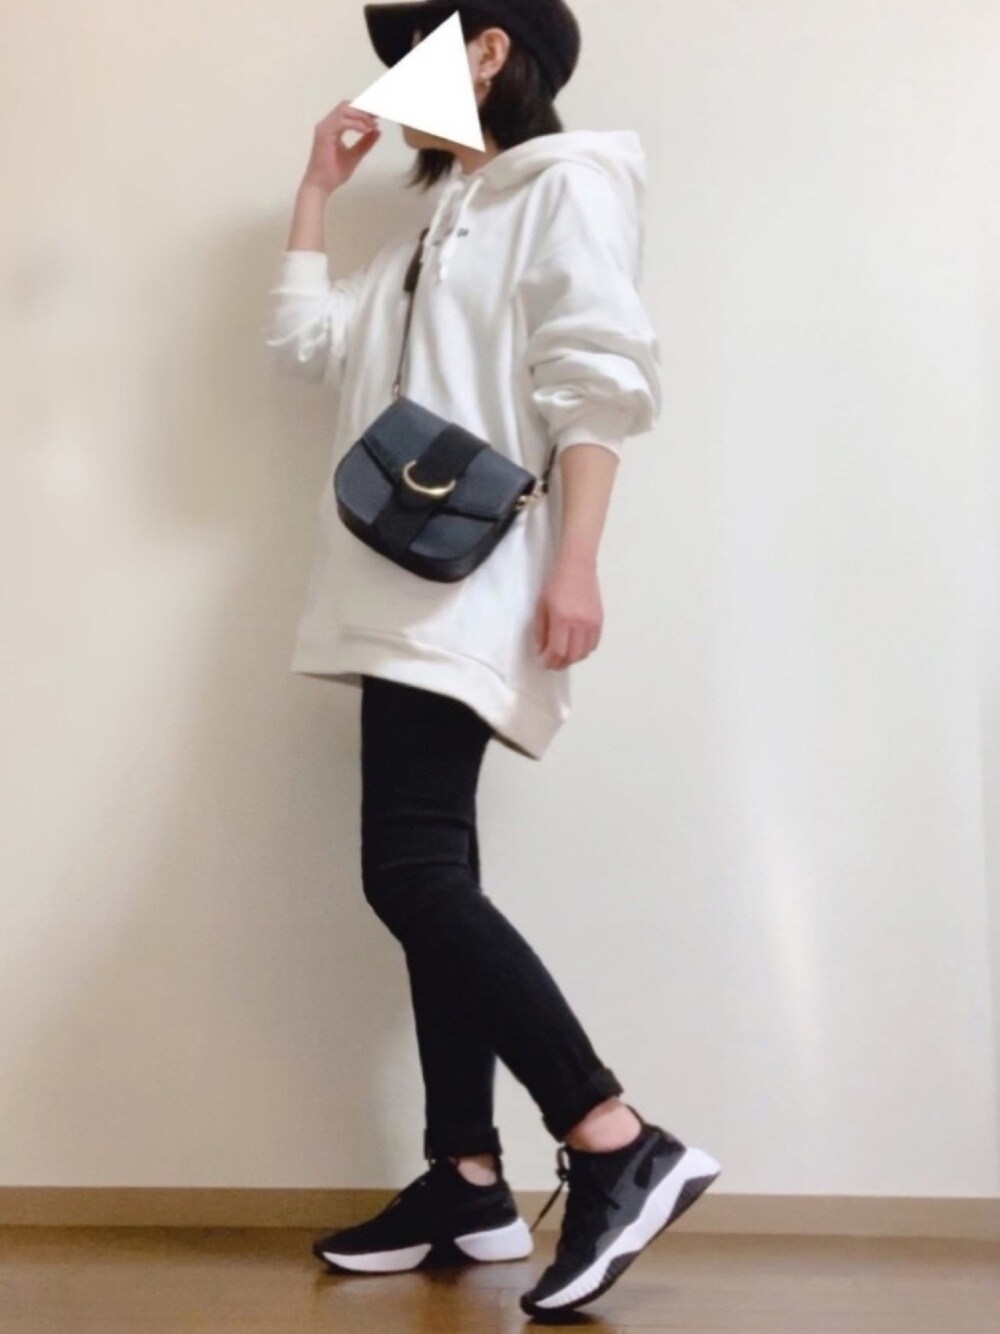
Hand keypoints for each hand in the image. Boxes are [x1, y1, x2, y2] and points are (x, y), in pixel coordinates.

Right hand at [302, 100, 380, 194]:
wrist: (321, 186)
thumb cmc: (334, 173)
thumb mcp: (355, 155)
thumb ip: (365, 143)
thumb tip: (378, 132)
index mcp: (333, 127)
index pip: (348, 110)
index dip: (364, 109)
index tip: (378, 114)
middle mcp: (327, 123)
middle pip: (347, 105)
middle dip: (364, 108)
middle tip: (378, 116)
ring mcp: (324, 127)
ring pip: (344, 109)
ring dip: (361, 115)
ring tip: (373, 125)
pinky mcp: (324, 133)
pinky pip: (342, 121)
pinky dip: (356, 124)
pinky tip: (366, 131)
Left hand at [532, 552, 602, 669]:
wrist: (578, 567)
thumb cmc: (556, 584)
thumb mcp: (541, 606)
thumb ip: (540, 631)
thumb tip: (542, 651)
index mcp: (562, 619)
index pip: (557, 651)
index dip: (549, 661)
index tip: (543, 663)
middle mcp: (579, 624)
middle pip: (572, 656)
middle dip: (560, 663)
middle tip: (551, 663)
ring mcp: (592, 624)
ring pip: (584, 653)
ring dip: (572, 659)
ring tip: (562, 655)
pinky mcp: (600, 622)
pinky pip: (593, 645)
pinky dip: (583, 651)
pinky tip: (575, 646)